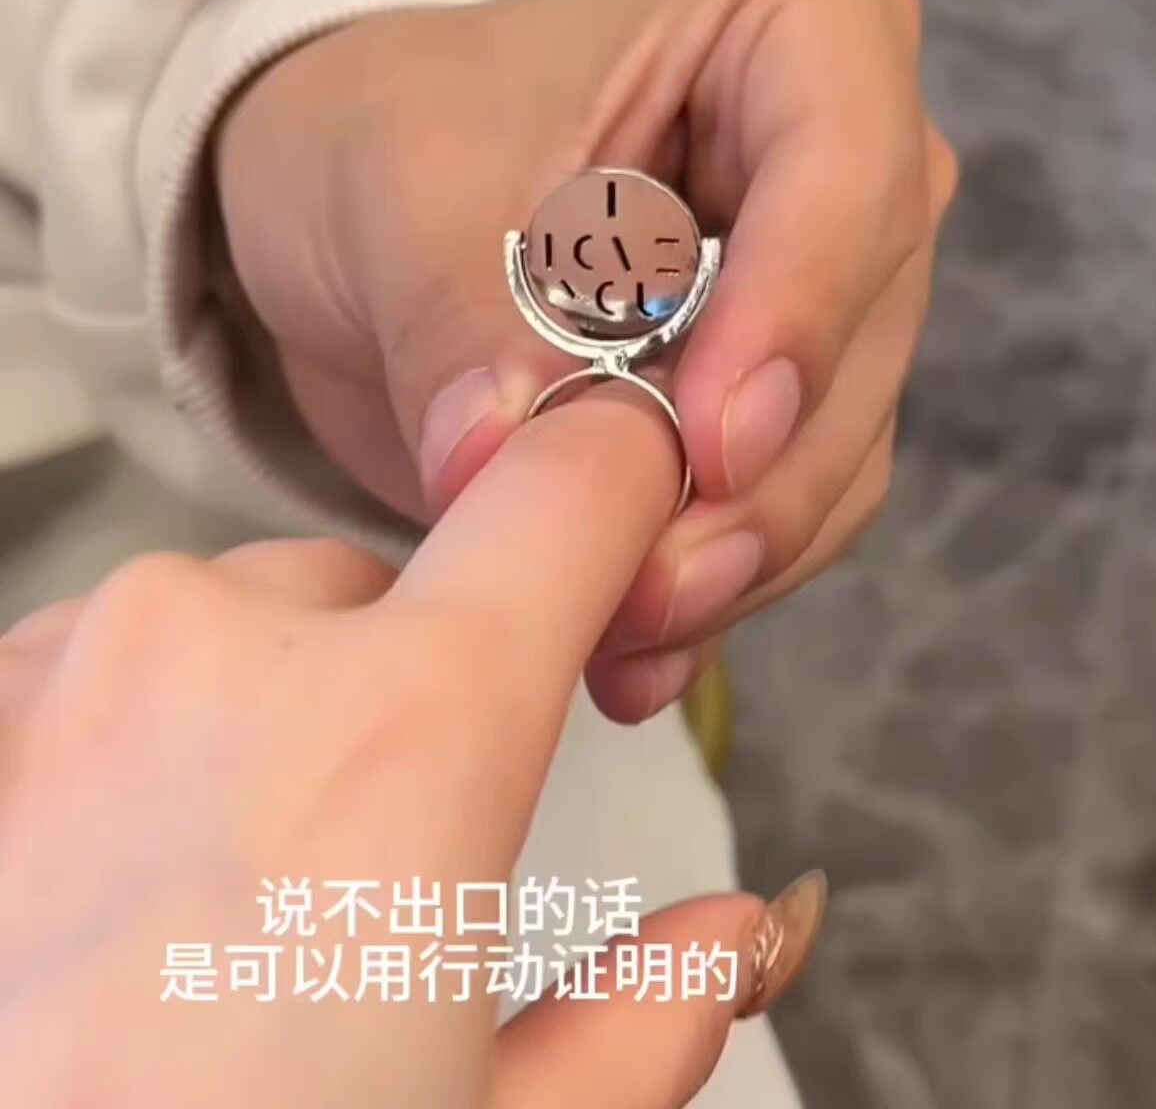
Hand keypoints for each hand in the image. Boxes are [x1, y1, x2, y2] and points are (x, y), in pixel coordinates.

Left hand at [0, 390, 822, 1106]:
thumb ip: (642, 1020)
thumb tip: (735, 930)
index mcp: (401, 742)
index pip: (571, 490)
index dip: (621, 494)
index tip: (622, 537)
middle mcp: (218, 651)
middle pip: (380, 593)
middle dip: (405, 690)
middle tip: (362, 876)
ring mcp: (62, 669)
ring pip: (231, 629)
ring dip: (261, 718)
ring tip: (213, 913)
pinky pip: (92, 671)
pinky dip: (124, 746)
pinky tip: (90, 901)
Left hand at [215, 0, 957, 720]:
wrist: (356, 226)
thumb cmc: (392, 142)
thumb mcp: (410, 192)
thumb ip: (474, 321)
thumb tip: (505, 462)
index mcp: (789, 36)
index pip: (850, 168)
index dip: (799, 312)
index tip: (710, 441)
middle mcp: (835, 176)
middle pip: (862, 344)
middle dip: (757, 485)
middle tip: (646, 583)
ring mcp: (813, 309)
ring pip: (833, 458)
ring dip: (733, 562)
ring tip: (618, 633)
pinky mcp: (764, 419)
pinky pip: (778, 521)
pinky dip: (707, 596)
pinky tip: (631, 654)